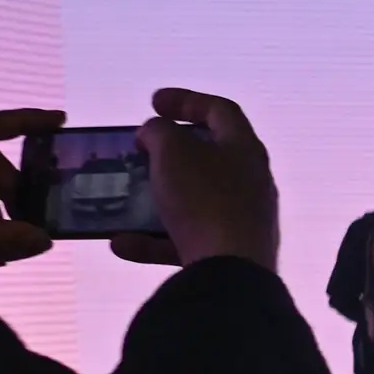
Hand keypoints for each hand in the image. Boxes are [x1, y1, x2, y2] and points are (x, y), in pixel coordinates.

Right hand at [113, 86, 281, 270]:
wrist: (231, 273)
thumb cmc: (204, 200)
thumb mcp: (173, 152)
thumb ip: (160, 133)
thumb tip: (157, 132)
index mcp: (245, 149)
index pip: (220, 110)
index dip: (186, 100)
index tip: (154, 102)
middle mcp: (250, 182)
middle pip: (209, 157)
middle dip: (171, 153)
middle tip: (140, 150)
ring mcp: (242, 220)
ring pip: (194, 201)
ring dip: (157, 197)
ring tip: (125, 196)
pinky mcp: (229, 254)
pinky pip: (186, 240)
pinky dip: (154, 240)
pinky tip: (122, 244)